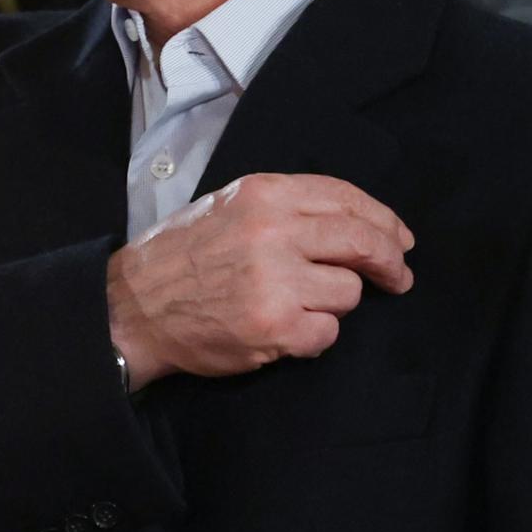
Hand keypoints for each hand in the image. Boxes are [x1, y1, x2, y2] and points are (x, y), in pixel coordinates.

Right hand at [106, 173, 414, 388]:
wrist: (133, 306)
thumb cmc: (181, 257)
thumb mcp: (228, 207)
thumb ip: (286, 208)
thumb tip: (355, 225)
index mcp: (263, 194)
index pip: (345, 198)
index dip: (383, 221)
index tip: (398, 240)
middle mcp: (273, 231)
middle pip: (363, 242)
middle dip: (389, 262)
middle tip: (397, 277)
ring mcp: (276, 280)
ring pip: (348, 291)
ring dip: (333, 302)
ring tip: (296, 304)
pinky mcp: (276, 325)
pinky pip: (327, 332)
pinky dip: (313, 336)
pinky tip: (284, 330)